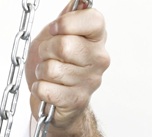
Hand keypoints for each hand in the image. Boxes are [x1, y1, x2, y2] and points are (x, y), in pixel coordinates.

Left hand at [26, 1, 109, 131]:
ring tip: (51, 75)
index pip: (93, 20)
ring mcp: (90, 82)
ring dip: (42, 71)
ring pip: (52, 69)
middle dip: (47, 50)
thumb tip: (81, 0)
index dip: (67, 23)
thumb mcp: (59, 35)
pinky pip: (47, 89)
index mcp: (97, 40)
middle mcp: (99, 60)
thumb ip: (69, 18)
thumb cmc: (58, 65)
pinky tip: (49, 89)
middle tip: (50, 56)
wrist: (57, 99)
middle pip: (65, 45)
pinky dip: (40, 89)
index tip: (57, 31)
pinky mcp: (77, 101)